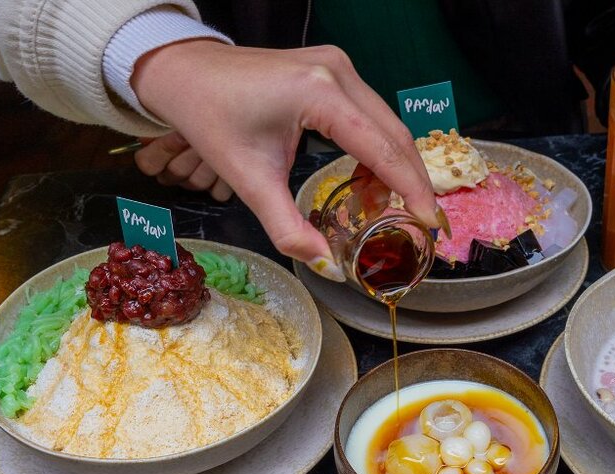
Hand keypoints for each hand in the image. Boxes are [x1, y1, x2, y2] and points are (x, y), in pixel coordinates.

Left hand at [131, 41, 437, 280]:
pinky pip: (371, 114)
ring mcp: (338, 65)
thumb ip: (288, 228)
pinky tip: (371, 179)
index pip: (382, 148)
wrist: (184, 71)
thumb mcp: (249, 180)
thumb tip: (327, 266)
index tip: (430, 222)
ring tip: (395, 207)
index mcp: (319, 93)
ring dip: (396, 166)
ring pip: (387, 123)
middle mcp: (337, 71)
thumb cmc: (209, 116)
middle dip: (413, 181)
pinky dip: (378, 148)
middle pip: (395, 133)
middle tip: (425, 222)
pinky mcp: (334, 69)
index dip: (411, 189)